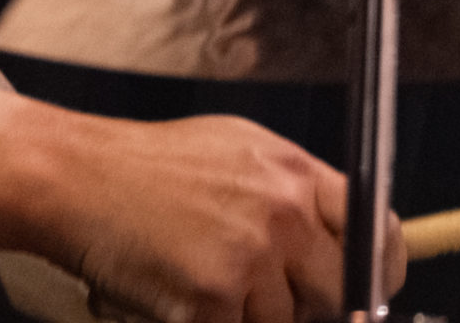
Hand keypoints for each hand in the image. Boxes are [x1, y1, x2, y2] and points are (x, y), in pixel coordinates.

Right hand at [48, 110, 384, 322]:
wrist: (79, 178)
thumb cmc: (152, 167)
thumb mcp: (241, 152)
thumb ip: (295, 194)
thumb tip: (342, 241)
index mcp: (296, 173)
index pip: (379, 231)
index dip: (379, 270)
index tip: (368, 289)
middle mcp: (282, 213)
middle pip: (340, 292)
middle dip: (311, 305)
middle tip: (268, 294)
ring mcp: (248, 258)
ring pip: (283, 322)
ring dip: (250, 315)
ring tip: (206, 276)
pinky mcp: (211, 299)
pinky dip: (209, 322)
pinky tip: (182, 292)